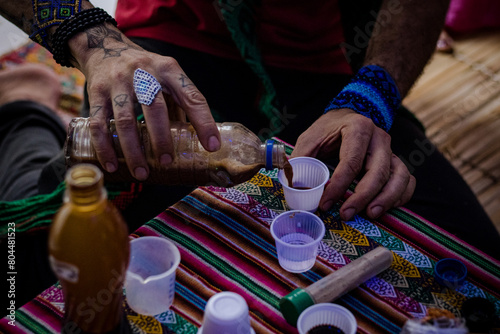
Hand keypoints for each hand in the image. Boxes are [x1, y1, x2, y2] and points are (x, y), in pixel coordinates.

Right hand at [68, 24, 220, 180]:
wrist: (104, 46)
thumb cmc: (145, 70)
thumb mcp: (167, 76)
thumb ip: (180, 103)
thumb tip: (198, 139)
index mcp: (169, 70)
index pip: (192, 96)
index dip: (204, 122)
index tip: (212, 146)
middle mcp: (144, 73)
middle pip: (154, 109)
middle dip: (161, 138)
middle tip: (167, 161)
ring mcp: (117, 82)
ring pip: (125, 121)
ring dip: (133, 151)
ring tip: (142, 173)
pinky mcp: (96, 92)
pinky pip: (98, 123)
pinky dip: (105, 147)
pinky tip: (111, 165)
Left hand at [291, 109, 415, 220]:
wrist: (348, 116)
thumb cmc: (328, 130)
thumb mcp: (310, 138)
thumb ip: (301, 159)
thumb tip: (292, 184)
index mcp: (358, 128)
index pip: (351, 161)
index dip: (338, 186)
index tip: (325, 204)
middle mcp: (379, 138)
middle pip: (378, 171)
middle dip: (363, 196)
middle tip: (347, 214)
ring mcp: (391, 150)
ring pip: (399, 176)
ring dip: (387, 199)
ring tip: (371, 215)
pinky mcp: (395, 162)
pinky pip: (406, 181)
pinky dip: (400, 196)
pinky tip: (384, 209)